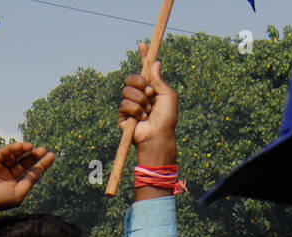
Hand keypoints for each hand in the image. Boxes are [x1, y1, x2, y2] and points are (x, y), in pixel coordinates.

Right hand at [0, 142, 54, 219]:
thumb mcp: (17, 194)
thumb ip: (28, 183)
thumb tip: (38, 173)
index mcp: (14, 187)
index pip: (31, 174)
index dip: (41, 165)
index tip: (51, 156)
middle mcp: (7, 177)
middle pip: (24, 164)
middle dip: (34, 156)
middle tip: (43, 149)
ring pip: (15, 156)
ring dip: (24, 151)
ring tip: (33, 147)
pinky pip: (4, 152)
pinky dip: (13, 148)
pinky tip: (22, 146)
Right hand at [120, 44, 177, 162]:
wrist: (158, 137)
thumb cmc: (167, 119)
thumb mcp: (168, 96)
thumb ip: (160, 80)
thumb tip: (155, 62)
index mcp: (152, 89)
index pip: (145, 71)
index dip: (144, 57)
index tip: (143, 45)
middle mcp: (140, 95)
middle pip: (132, 77)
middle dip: (140, 83)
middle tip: (150, 92)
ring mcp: (130, 105)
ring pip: (127, 90)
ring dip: (140, 100)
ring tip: (148, 111)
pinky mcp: (123, 115)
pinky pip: (125, 103)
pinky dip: (136, 110)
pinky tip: (142, 119)